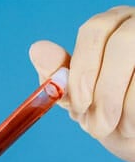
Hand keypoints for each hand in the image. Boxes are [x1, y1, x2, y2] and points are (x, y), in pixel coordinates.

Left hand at [29, 6, 134, 161]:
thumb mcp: (77, 97)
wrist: (133, 132)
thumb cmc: (105, 112)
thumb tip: (36, 49)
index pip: (93, 31)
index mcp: (108, 29)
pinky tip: (131, 127)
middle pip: (122, 43)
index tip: (79, 106)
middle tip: (97, 127)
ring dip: (122, 105)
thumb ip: (58, 77)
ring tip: (115, 128)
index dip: (83, 72)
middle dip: (105, 93)